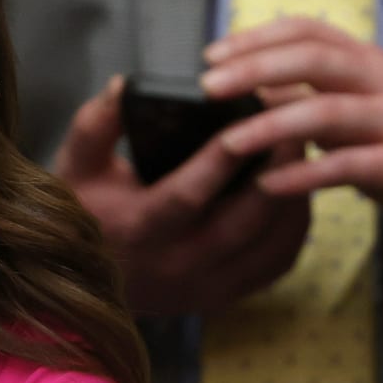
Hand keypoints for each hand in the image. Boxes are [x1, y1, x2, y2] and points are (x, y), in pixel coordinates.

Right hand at [55, 76, 309, 315]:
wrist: (83, 279)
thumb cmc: (86, 210)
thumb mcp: (78, 164)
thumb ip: (97, 123)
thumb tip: (125, 86)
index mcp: (138, 231)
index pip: (188, 194)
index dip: (222, 158)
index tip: (251, 116)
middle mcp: (175, 266)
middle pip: (245, 221)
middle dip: (278, 170)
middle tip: (299, 123)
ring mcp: (205, 287)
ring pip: (272, 243)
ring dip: (294, 195)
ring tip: (304, 150)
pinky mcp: (225, 296)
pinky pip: (278, 261)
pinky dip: (295, 225)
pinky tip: (296, 190)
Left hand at [203, 18, 382, 251]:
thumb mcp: (345, 110)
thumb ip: (299, 94)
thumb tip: (236, 82)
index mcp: (364, 60)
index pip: (307, 29)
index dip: (256, 37)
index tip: (210, 55)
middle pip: (316, 59)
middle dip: (257, 69)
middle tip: (208, 87)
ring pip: (330, 111)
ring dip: (272, 125)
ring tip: (228, 142)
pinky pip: (348, 166)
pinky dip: (303, 175)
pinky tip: (267, 185)